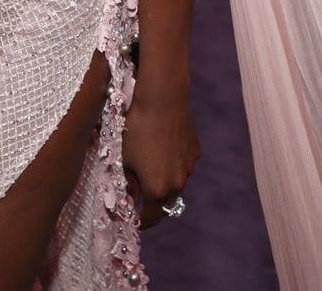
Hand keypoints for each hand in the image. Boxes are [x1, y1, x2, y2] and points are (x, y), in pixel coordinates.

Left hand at [122, 91, 199, 228]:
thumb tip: (131, 197)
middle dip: (154, 200)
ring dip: (165, 179)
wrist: (162, 100)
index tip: (136, 220)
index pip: (151, 217)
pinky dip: (174, 162)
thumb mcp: (125, 158)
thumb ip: (129, 184)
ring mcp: (188, 167)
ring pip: (176, 182)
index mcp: (157, 189)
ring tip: (152, 160)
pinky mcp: (195, 152)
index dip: (142, 221)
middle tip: (142, 192)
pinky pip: (183, 164)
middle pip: (165, 201)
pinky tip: (164, 145)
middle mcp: (177, 183)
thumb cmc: (138, 129)